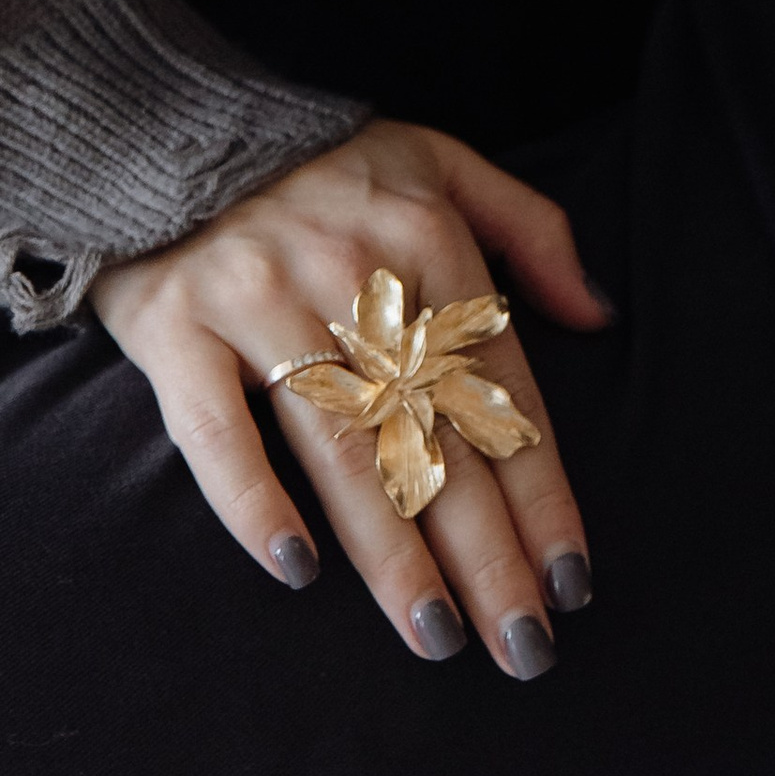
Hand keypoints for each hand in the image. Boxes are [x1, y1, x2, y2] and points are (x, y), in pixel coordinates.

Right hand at [91, 120, 607, 672]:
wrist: (174, 131)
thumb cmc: (330, 167)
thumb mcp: (442, 162)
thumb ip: (531, 230)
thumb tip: (598, 315)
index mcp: (425, 235)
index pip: (499, 387)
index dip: (540, 487)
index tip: (573, 577)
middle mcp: (349, 272)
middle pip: (431, 433)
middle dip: (486, 548)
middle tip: (523, 644)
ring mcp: (259, 300)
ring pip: (339, 444)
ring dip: (392, 548)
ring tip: (437, 632)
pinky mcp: (178, 328)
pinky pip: (216, 429)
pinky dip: (253, 500)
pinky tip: (298, 571)